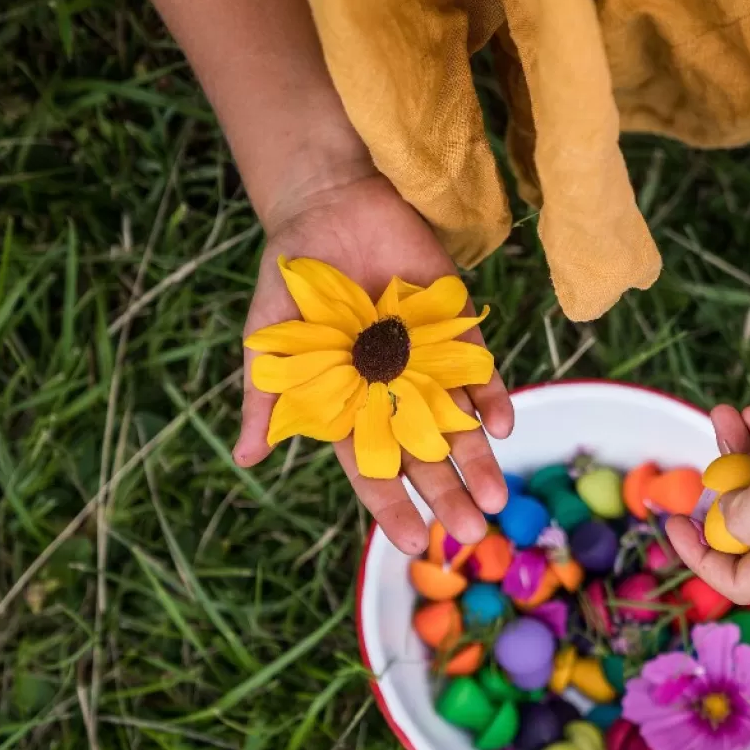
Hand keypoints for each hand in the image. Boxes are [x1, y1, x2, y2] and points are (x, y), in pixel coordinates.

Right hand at [233, 173, 513, 554]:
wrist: (329, 207)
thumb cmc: (292, 281)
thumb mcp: (271, 342)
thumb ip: (268, 398)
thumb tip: (247, 460)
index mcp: (350, 404)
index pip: (372, 466)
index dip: (392, 505)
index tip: (415, 542)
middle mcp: (393, 391)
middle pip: (424, 453)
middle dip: (446, 492)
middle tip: (469, 530)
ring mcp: (427, 360)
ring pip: (458, 420)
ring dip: (478, 458)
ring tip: (496, 498)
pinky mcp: (454, 326)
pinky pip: (477, 367)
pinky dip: (490, 394)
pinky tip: (501, 424)